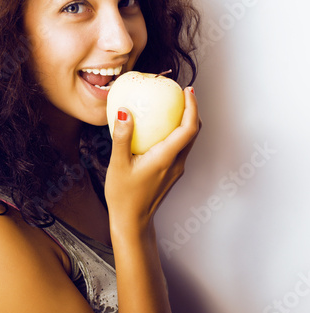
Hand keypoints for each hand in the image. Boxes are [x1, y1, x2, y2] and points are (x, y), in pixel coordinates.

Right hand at [105, 86, 200, 230]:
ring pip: (187, 140)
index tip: (188, 91)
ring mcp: (175, 169)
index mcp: (166, 159)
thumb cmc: (124, 196)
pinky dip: (176, 133)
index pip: (188, 128)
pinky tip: (160, 129)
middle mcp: (176, 163)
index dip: (192, 107)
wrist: (132, 222)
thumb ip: (122, 137)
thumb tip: (125, 112)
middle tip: (182, 93)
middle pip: (193, 132)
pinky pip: (179, 148)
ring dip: (185, 121)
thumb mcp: (118, 164)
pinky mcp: (170, 173)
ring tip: (172, 107)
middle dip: (192, 110)